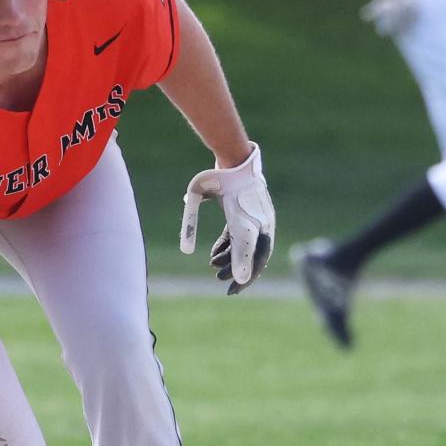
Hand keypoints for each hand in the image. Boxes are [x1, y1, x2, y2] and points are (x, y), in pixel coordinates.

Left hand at [179, 143, 274, 293]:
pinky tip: (215, 255)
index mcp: (250, 221)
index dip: (241, 273)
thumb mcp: (198, 193)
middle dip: (238, 273)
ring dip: (233, 260)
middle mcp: (260, 223)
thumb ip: (191, 220)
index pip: (248, 254)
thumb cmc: (216, 175)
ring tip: (214, 269)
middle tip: (224, 286)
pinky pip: (245, 238)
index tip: (232, 288)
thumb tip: (185, 250)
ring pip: (249, 248)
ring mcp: (259, 220)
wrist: (234, 157)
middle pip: (253, 257)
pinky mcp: (253, 217)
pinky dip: (231, 248)